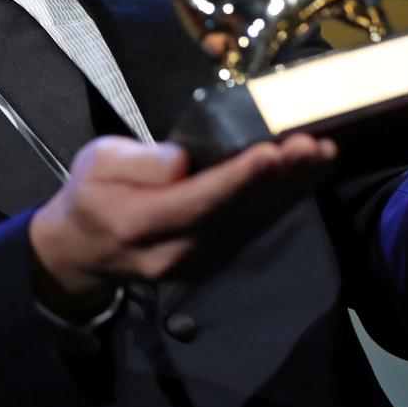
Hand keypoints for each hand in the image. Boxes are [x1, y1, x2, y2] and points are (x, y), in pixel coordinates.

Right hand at [28, 133, 335, 317]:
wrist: (85, 250)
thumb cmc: (92, 195)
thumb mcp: (96, 164)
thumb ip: (138, 163)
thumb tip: (180, 161)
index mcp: (141, 223)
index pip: (199, 201)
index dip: (239, 179)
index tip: (271, 153)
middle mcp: (178, 252)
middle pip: (237, 213)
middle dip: (280, 180)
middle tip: (312, 145)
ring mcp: (203, 261)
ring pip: (255, 222)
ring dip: (292, 189)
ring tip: (321, 153)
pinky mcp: (219, 258)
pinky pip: (256, 227)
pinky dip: (284, 200)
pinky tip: (306, 174)